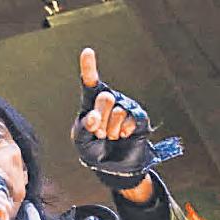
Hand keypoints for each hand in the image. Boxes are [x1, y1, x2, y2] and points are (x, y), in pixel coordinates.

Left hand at [71, 48, 181, 190]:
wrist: (113, 166)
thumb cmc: (93, 150)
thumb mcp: (81, 140)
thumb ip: (83, 127)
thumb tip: (94, 117)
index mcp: (90, 103)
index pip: (90, 82)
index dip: (89, 67)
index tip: (87, 51)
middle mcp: (109, 101)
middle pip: (104, 97)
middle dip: (99, 118)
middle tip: (98, 132)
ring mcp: (125, 107)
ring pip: (118, 111)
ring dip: (111, 129)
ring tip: (110, 137)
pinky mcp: (138, 117)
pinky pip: (131, 118)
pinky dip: (124, 130)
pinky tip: (123, 136)